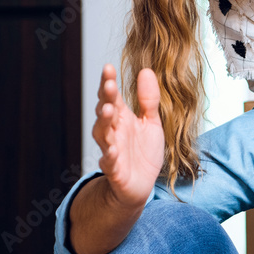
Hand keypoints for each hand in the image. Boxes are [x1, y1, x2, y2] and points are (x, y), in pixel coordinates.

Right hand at [92, 64, 165, 210]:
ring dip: (104, 122)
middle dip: (105, 99)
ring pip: (102, 134)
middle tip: (109, 85)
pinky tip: (111, 150)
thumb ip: (148, 100)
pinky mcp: (115, 170)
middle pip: (105, 112)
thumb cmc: (143, 152)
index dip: (108, 83)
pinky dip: (109, 156)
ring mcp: (112, 150)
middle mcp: (113, 132)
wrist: (141, 185)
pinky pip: (109, 162)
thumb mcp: (151, 122)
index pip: (112, 97)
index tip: (108, 67)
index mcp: (121, 118)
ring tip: (108, 110)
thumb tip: (146, 70)